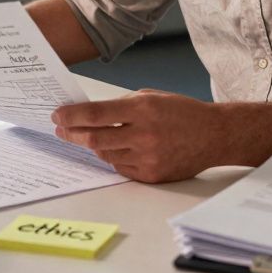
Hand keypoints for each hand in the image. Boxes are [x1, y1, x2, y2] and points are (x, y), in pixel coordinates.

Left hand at [52, 89, 220, 182]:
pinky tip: (116, 149)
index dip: (71, 115)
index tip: (57, 115)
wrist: (214, 135)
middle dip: (72, 134)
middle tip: (61, 130)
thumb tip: (89, 114)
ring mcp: (148, 158)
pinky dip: (114, 158)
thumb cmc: (181, 112)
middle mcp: (144, 135)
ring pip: (106, 155)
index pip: (96, 114)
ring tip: (89, 137)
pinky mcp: (152, 175)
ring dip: (94, 146)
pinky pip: (121, 168)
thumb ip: (121, 106)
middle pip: (94, 139)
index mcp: (142, 109)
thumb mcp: (151, 97)